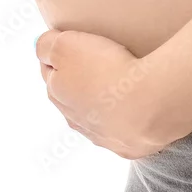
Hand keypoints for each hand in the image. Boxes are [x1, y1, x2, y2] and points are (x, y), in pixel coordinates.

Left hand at [35, 29, 168, 159]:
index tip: (74, 44)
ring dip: (105, 103)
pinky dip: (130, 119)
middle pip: (72, 97)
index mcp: (57, 94)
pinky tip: (140, 109)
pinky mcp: (130, 147)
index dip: (59, 55)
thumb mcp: (65, 45)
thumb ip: (46, 45)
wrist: (150, 105)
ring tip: (124, 86)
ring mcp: (103, 136)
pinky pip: (126, 130)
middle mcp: (76, 120)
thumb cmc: (107, 71)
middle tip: (100, 62)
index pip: (49, 71)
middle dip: (81, 81)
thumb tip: (41, 48)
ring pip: (98, 117)